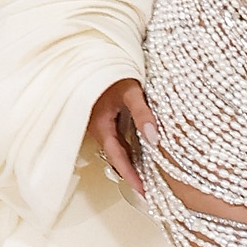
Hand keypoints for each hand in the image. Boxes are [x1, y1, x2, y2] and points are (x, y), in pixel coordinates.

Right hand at [87, 76, 156, 199]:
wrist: (91, 55)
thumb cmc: (109, 71)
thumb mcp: (130, 91)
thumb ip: (143, 114)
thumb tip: (155, 139)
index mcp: (101, 126)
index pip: (118, 158)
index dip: (131, 176)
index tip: (143, 191)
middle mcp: (97, 129)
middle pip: (116, 156)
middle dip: (131, 173)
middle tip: (148, 188)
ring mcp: (98, 123)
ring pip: (116, 147)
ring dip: (130, 160)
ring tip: (147, 172)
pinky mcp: (102, 116)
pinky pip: (115, 137)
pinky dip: (127, 147)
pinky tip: (139, 147)